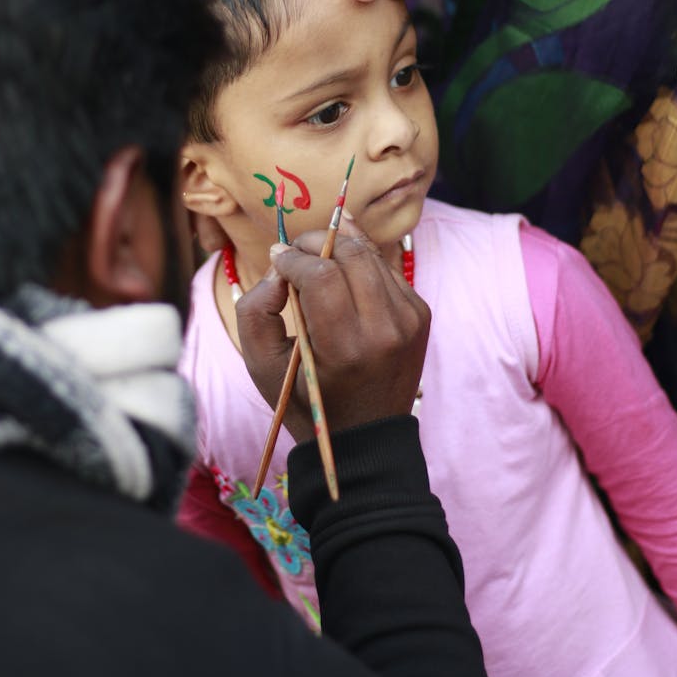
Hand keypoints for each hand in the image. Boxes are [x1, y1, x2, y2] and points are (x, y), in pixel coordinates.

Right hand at [236, 227, 430, 440]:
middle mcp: (385, 331)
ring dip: (338, 247)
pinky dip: (360, 265)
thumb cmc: (305, 399)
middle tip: (295, 251)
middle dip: (316, 241)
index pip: (322, 275)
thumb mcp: (262, 365)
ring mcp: (409, 320)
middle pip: (351, 254)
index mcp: (346, 348)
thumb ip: (255, 309)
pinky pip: (386, 269)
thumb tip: (279, 264)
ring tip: (315, 260)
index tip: (277, 257)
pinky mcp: (420, 314)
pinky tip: (342, 280)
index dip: (293, 258)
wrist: (366, 434)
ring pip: (371, 255)